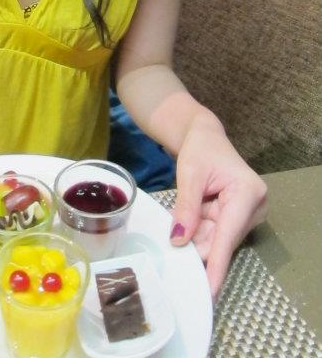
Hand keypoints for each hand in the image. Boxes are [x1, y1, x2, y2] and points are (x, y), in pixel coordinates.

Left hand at [169, 121, 267, 299]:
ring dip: (197, 237)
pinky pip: (215, 233)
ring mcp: (247, 213)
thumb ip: (186, 207)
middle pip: (222, 240)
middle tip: (172, 253)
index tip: (210, 289)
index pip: (228, 234)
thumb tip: (179, 240)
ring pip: (217, 240)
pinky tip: (186, 228)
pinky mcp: (238, 217)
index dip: (217, 263)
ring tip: (177, 227)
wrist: (204, 137)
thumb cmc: (199, 149)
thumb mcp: (189, 175)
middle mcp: (255, 206)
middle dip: (199, 247)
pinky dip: (199, 232)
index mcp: (248, 192)